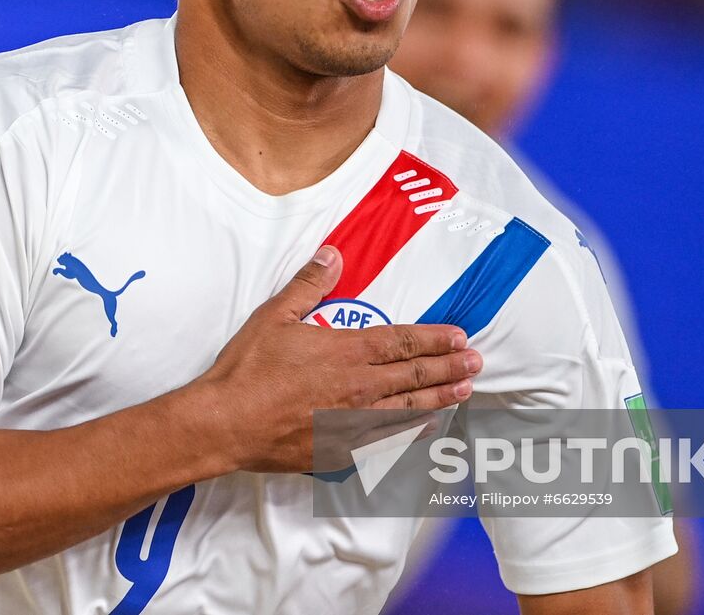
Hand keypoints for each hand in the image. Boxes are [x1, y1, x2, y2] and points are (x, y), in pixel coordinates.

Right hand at [197, 246, 480, 472]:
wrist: (226, 423)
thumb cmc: (247, 368)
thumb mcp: (274, 315)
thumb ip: (309, 285)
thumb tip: (333, 254)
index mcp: (346, 351)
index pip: (404, 341)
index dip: (436, 338)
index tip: (460, 336)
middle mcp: (358, 387)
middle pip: (415, 375)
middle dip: (450, 367)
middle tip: (477, 363)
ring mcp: (352, 422)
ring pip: (408, 409)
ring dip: (440, 398)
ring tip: (465, 391)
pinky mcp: (340, 449)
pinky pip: (386, 440)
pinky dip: (412, 432)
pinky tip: (426, 428)